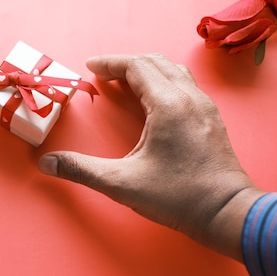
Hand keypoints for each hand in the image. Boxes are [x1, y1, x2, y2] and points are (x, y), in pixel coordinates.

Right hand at [38, 54, 264, 260]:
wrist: (229, 213)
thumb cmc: (178, 197)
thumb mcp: (122, 184)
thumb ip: (82, 170)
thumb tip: (47, 163)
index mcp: (168, 104)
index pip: (137, 66)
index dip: (110, 63)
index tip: (90, 67)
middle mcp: (190, 98)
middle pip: (156, 62)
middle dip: (126, 63)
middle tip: (103, 74)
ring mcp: (205, 107)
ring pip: (174, 71)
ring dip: (147, 70)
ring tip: (126, 81)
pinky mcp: (212, 120)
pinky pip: (185, 85)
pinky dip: (163, 81)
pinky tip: (154, 101)